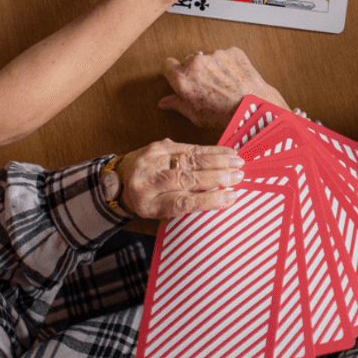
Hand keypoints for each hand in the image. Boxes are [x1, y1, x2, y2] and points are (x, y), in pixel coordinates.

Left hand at [114, 138, 243, 218]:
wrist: (118, 180)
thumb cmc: (146, 200)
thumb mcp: (161, 211)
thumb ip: (185, 205)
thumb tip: (220, 196)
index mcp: (149, 204)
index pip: (183, 202)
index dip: (209, 200)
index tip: (231, 197)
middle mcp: (149, 181)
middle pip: (188, 178)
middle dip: (217, 177)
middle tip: (239, 176)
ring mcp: (153, 160)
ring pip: (190, 159)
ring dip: (217, 160)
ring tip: (237, 162)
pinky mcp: (158, 145)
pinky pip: (188, 147)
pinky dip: (210, 150)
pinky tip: (225, 152)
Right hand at [159, 47, 289, 129]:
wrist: (254, 109)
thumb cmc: (226, 116)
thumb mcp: (196, 116)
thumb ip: (178, 104)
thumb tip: (165, 102)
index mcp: (183, 79)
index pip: (168, 64)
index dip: (174, 72)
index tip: (179, 76)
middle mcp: (197, 63)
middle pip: (189, 61)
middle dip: (196, 71)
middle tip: (208, 87)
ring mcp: (216, 55)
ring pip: (209, 58)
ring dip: (214, 67)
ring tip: (225, 85)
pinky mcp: (233, 52)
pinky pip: (226, 55)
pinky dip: (229, 64)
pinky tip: (234, 79)